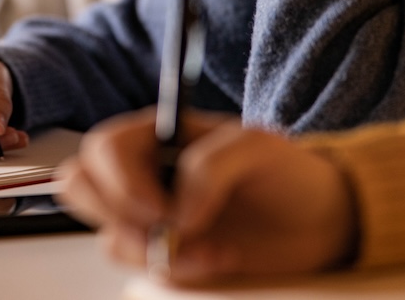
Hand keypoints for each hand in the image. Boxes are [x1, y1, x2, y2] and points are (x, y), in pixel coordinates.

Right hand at [60, 108, 357, 284]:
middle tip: (166, 228)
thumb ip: (211, 164)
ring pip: (107, 234)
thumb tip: (179, 208)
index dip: (121, 182)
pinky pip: (140, 267)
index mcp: (157, 134)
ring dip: (150, 248)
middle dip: (117, 215)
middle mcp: (145, 173)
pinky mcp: (166, 253)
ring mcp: (151, 216)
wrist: (323, 222)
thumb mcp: (259, 146)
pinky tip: (214, 259)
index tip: (163, 208)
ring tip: (203, 247)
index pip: (103, 148)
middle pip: (80, 186)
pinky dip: (174, 269)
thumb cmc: (290, 173)